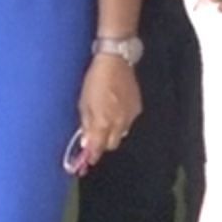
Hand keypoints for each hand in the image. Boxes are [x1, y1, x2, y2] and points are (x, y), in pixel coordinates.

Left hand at [73, 51, 142, 168]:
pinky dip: (121, 121)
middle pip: (111, 144)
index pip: (98, 148)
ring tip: (105, 118)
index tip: (87, 159)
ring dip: (112, 132)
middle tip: (94, 137)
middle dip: (103, 143)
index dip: (92, 155)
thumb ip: (86, 124)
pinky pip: (128, 122)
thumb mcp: (84, 102)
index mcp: (103, 121)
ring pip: (121, 134)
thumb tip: (86, 141)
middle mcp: (119, 122)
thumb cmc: (96, 79)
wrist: (115, 61)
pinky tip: (115, 109)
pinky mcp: (137, 109)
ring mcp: (130, 116)